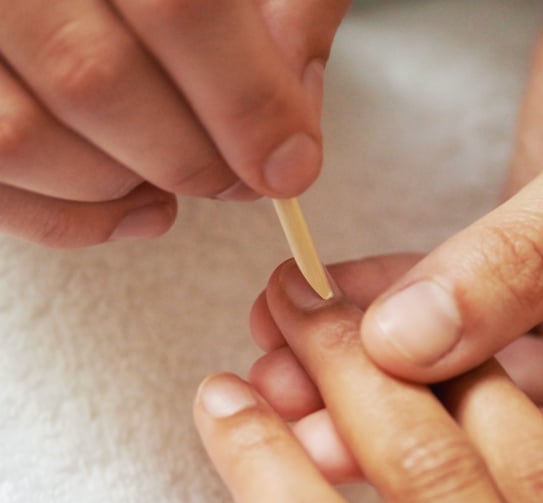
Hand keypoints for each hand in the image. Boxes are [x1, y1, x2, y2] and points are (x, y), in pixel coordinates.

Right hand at [0, 0, 349, 246]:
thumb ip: (292, 13)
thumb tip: (294, 130)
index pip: (180, 6)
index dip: (246, 102)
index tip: (289, 166)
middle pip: (94, 79)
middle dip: (192, 159)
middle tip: (238, 178)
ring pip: (26, 139)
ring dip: (125, 187)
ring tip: (174, 176)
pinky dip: (74, 219)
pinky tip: (134, 203)